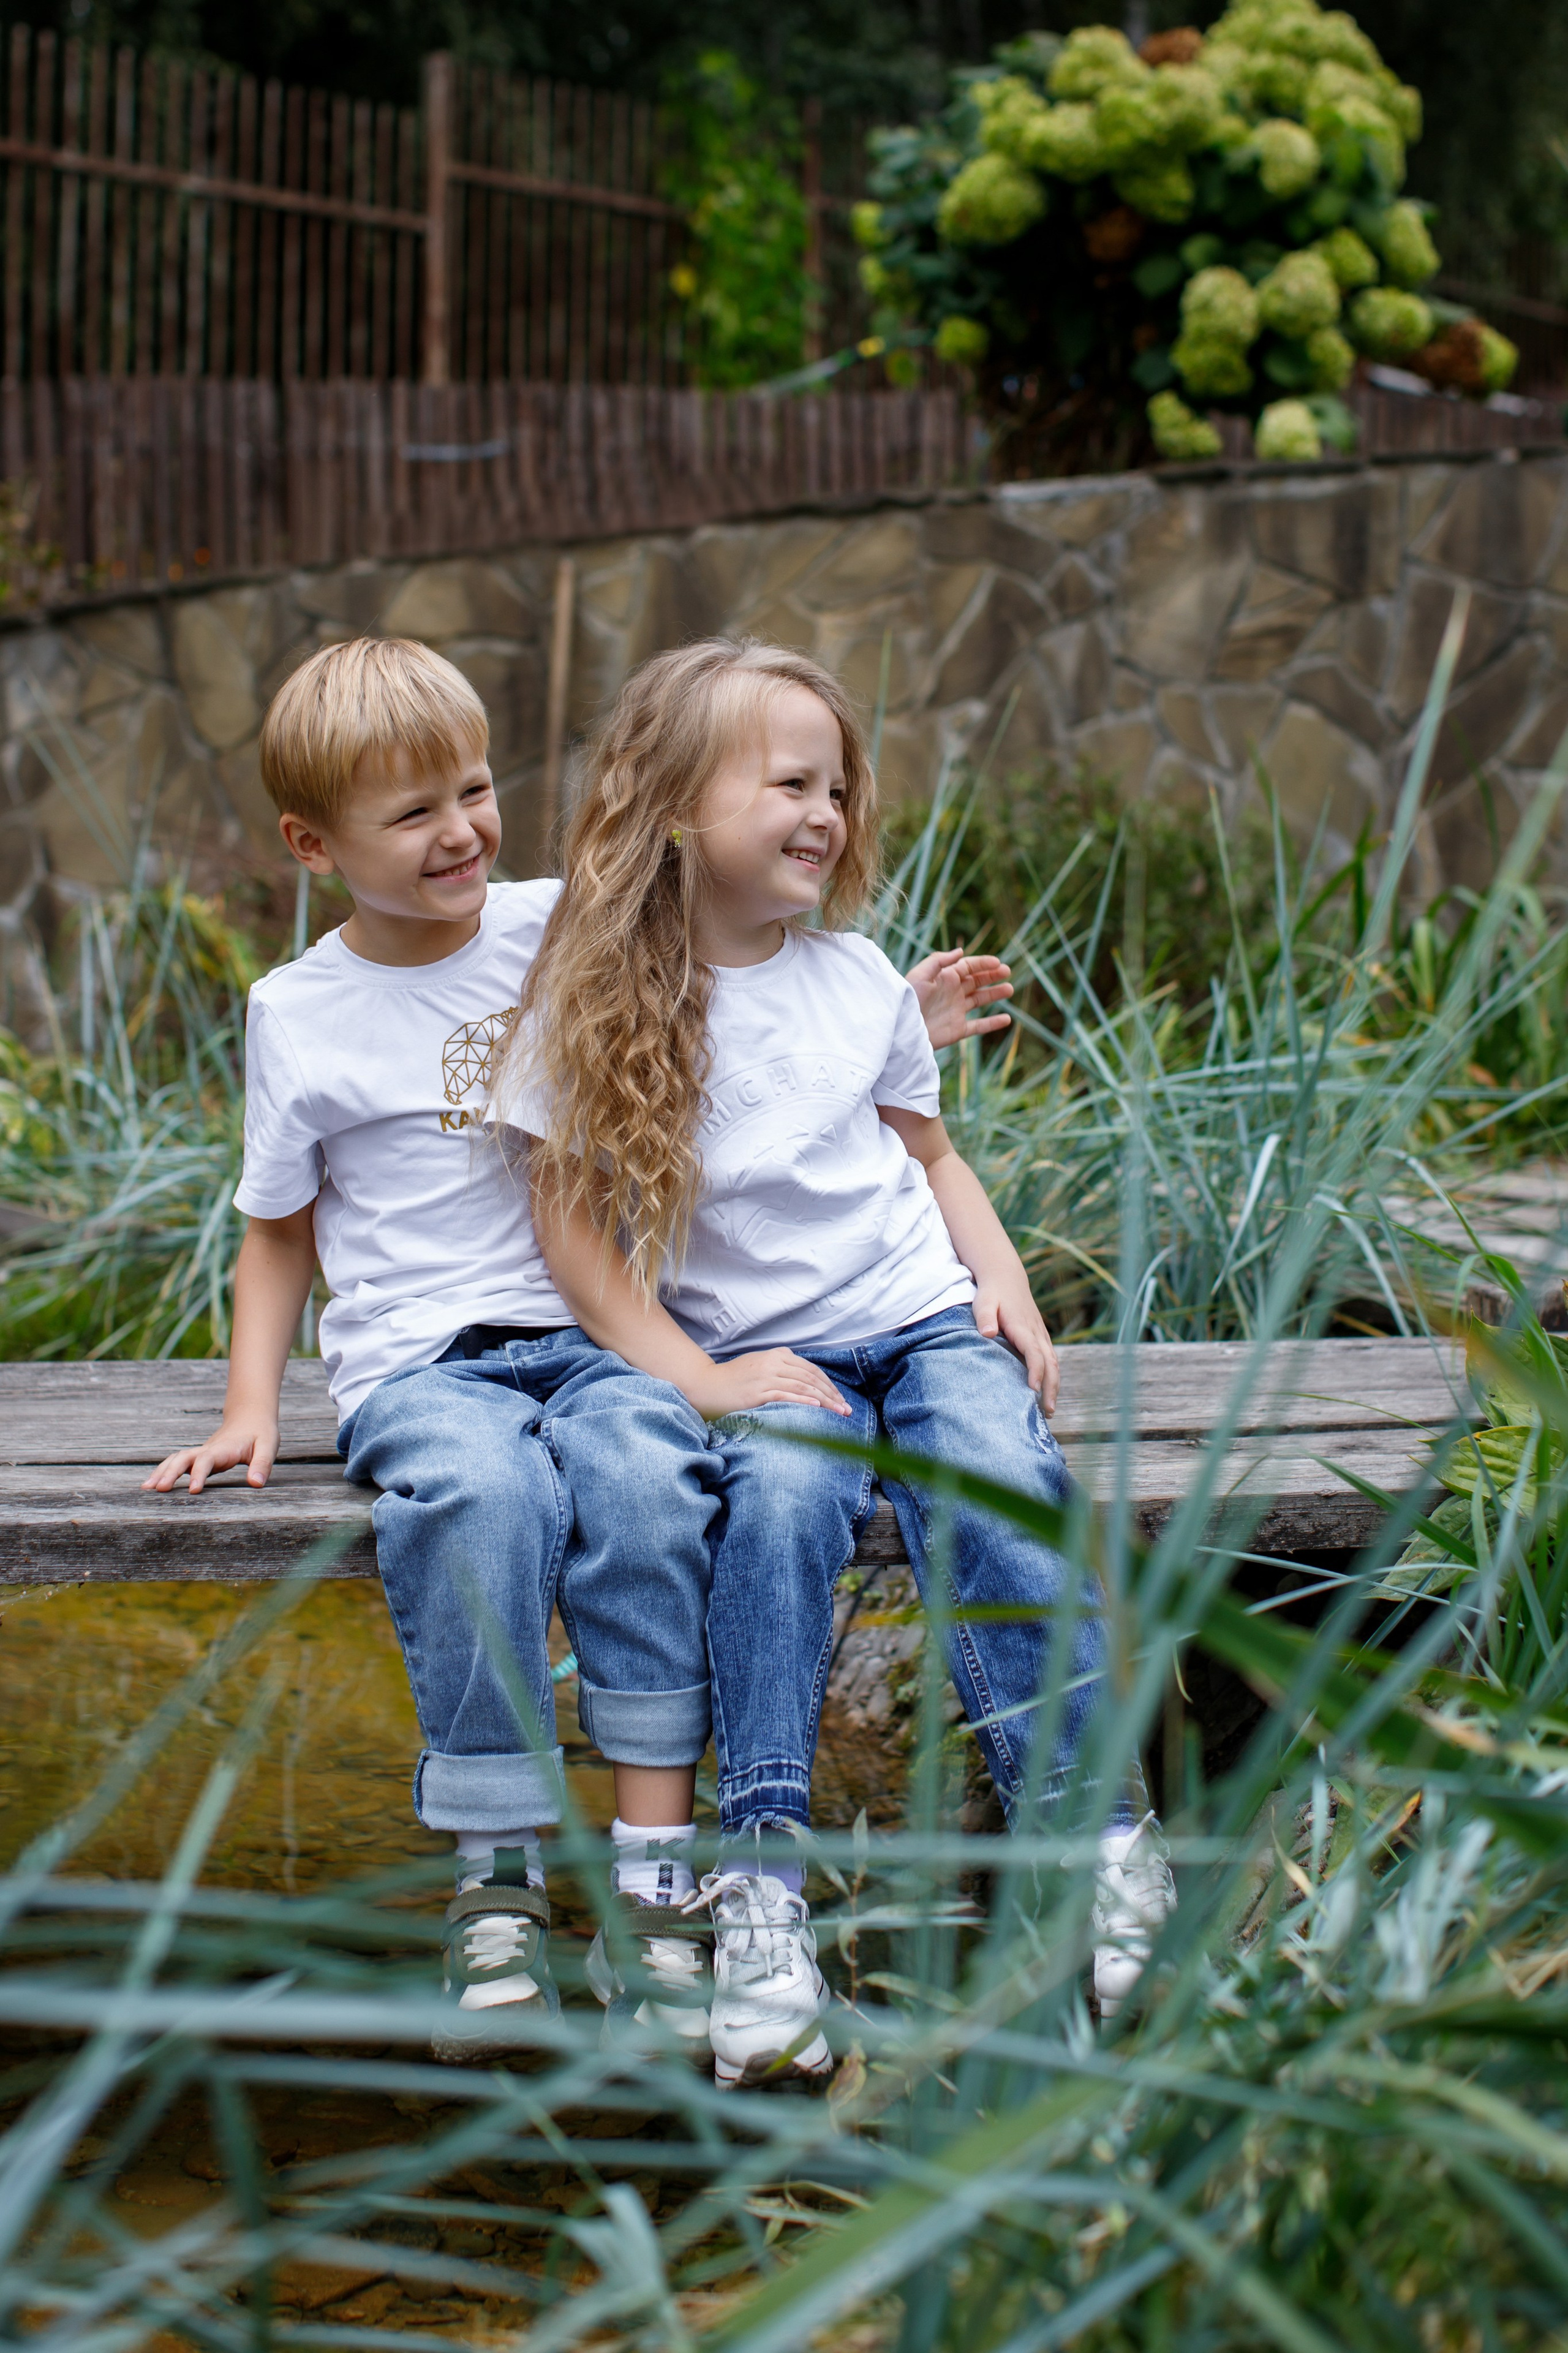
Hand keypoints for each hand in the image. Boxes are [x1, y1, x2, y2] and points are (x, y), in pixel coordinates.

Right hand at [142, 1416, 280, 1495]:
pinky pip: (178, 1462)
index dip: (199, 1474)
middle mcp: (208, 1449)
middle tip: (158, 1489)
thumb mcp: (268, 1446)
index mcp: (224, 1449)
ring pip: (176, 1459)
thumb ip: (262, 1464)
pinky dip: (164, 1470)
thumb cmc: (260, 1434)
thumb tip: (256, 1484)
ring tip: (146, 1488)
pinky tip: (153, 1483)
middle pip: (184, 1458)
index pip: (207, 1460)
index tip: (192, 1491)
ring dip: (161, 1471)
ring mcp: (201, 1452)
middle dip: (170, 1473)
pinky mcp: (199, 1457)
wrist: (250, 1417)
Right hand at [684, 1348, 851, 1420]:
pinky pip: (786, 1395)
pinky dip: (803, 1401)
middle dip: (832, 1395)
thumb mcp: (760, 1367)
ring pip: (803, 1387)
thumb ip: (782, 1370)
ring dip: (825, 1401)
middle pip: (811, 1378)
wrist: (705, 1385)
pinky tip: (817, 1408)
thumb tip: (806, 1385)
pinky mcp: (757, 1391)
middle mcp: (774, 1362)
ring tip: (839, 1413)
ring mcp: (766, 1376)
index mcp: (778, 1355)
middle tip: (847, 1411)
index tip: (841, 1401)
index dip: (830, 1386)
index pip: (812, 1370)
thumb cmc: (734, 1380)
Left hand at [906, 949, 1012, 1048]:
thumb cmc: (908, 1000)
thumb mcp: (920, 975)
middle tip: (1007, 972)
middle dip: (992, 976)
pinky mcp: (957, 1029)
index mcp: (945, 978)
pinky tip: (1007, 1019)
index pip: (968, 966)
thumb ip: (939, 960)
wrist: (903, 1030)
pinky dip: (993, 1023)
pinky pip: (979, 1026)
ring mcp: (956, 1011)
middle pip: (976, 981)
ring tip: (1009, 989)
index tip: (998, 963)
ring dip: (995, 994)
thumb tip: (961, 951)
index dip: (983, 963)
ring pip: (980, 1000)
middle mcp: (952, 993)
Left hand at [973, 1277, 1058, 1414]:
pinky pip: (1051, 1359)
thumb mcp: (984, 1302)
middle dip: (1051, 1387)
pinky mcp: (1041, 1336)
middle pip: (1050, 1363)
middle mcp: (1036, 1332)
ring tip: (1050, 1410)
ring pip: (1054, 1363)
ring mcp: (1041, 1334)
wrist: (1005, 1276)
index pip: (1034, 1352)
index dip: (1036, 1370)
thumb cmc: (991, 1293)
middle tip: (1048, 1411)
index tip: (1034, 1389)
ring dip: (1054, 1385)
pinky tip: (1047, 1392)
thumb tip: (987, 1333)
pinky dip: (1052, 1377)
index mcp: (1023, 1327)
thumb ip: (985, 1317)